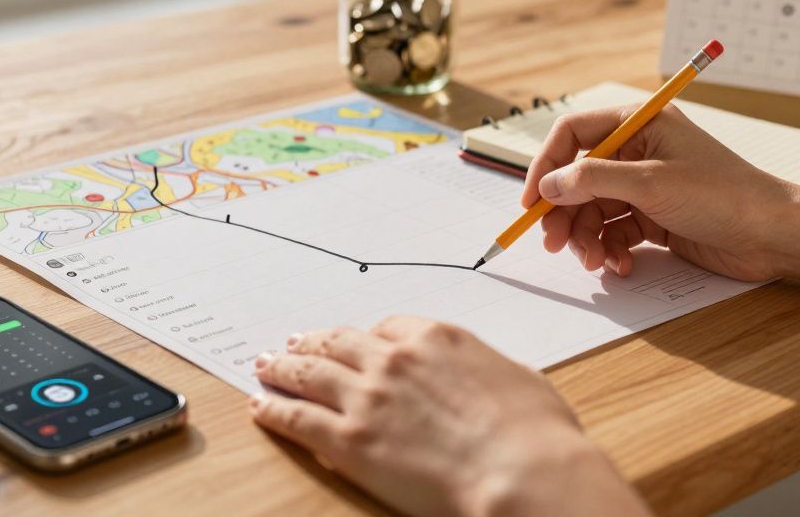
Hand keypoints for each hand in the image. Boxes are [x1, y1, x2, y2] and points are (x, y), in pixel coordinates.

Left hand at [249, 316, 649, 516]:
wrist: (523, 471)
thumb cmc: (537, 434)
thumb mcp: (520, 380)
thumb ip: (487, 371)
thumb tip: (487, 379)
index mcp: (438, 338)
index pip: (387, 328)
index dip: (364, 338)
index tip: (354, 343)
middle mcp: (395, 359)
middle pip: (338, 342)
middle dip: (312, 343)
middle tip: (293, 344)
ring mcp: (369, 397)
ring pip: (309, 373)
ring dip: (282, 368)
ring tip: (265, 366)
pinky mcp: (349, 440)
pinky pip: (298, 418)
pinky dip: (275, 410)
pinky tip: (262, 407)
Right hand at [520, 105, 794, 281]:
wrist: (774, 235)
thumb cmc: (723, 195)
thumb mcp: (650, 183)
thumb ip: (592, 180)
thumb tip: (548, 185)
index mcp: (639, 123)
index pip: (573, 134)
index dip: (546, 165)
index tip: (531, 200)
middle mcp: (639, 150)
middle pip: (578, 177)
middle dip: (564, 212)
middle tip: (553, 243)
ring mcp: (646, 185)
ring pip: (594, 209)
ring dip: (587, 237)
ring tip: (593, 261)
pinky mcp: (655, 217)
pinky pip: (616, 231)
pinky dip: (611, 249)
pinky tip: (620, 264)